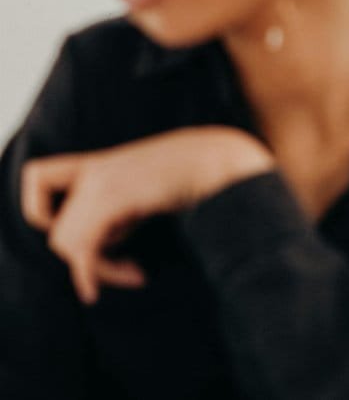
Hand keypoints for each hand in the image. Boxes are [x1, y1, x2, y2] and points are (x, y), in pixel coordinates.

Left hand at [21, 126, 273, 304]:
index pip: (38, 177)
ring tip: (139, 272)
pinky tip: (136, 278)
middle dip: (87, 258)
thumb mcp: (156, 188)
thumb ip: (132, 205)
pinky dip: (94, 274)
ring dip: (101, 269)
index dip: (45, 211)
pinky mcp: (112, 197)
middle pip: (57, 229)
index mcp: (102, 163)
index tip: (92, 232)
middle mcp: (95, 170)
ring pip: (67, 243)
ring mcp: (101, 182)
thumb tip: (128, 230)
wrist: (222, 159)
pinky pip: (83, 247)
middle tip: (130, 269)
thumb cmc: (202, 174)